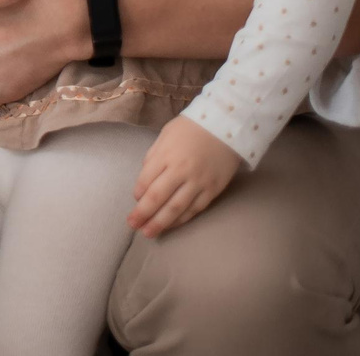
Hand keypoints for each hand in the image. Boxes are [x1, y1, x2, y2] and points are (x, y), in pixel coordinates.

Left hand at [129, 117, 241, 236]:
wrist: (227, 126)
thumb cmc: (191, 129)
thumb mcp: (165, 136)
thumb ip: (154, 158)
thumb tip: (144, 182)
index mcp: (166, 155)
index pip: (146, 180)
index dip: (138, 194)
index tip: (134, 201)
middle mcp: (181, 171)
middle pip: (157, 198)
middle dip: (143, 214)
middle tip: (132, 225)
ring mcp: (199, 182)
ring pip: (176, 208)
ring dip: (161, 223)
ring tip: (149, 233)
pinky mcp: (214, 189)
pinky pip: (195, 209)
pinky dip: (182, 219)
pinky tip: (172, 225)